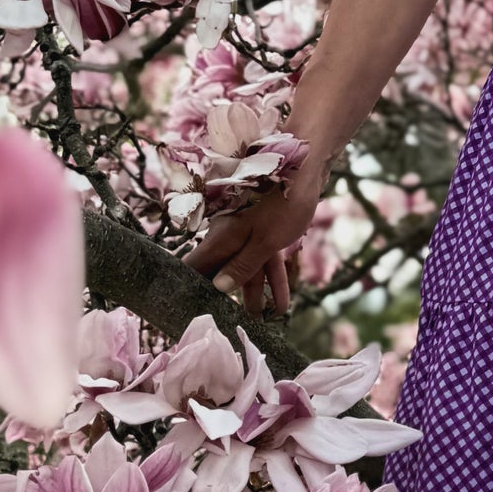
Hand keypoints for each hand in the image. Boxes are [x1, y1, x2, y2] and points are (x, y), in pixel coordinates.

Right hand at [188, 171, 323, 316]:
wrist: (306, 165)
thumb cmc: (283, 201)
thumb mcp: (265, 241)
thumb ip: (242, 266)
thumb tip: (219, 288)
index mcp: (220, 238)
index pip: (193, 269)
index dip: (187, 290)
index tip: (186, 313)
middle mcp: (228, 235)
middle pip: (220, 272)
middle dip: (225, 300)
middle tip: (227, 326)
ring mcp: (247, 232)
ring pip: (246, 268)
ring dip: (255, 293)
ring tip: (261, 321)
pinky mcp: (265, 230)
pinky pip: (264, 259)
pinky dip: (272, 278)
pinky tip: (282, 303)